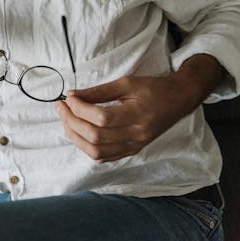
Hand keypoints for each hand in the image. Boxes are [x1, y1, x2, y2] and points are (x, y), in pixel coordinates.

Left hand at [55, 72, 207, 162]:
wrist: (178, 100)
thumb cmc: (153, 88)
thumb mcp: (126, 83)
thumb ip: (99, 91)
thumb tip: (73, 96)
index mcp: (138, 115)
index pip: (101, 118)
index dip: (80, 109)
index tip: (69, 97)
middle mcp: (137, 135)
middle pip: (96, 136)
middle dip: (72, 122)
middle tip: (61, 107)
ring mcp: (134, 146)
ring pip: (96, 151)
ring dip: (75, 137)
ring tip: (66, 120)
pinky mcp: (132, 150)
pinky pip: (104, 157)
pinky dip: (86, 147)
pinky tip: (79, 133)